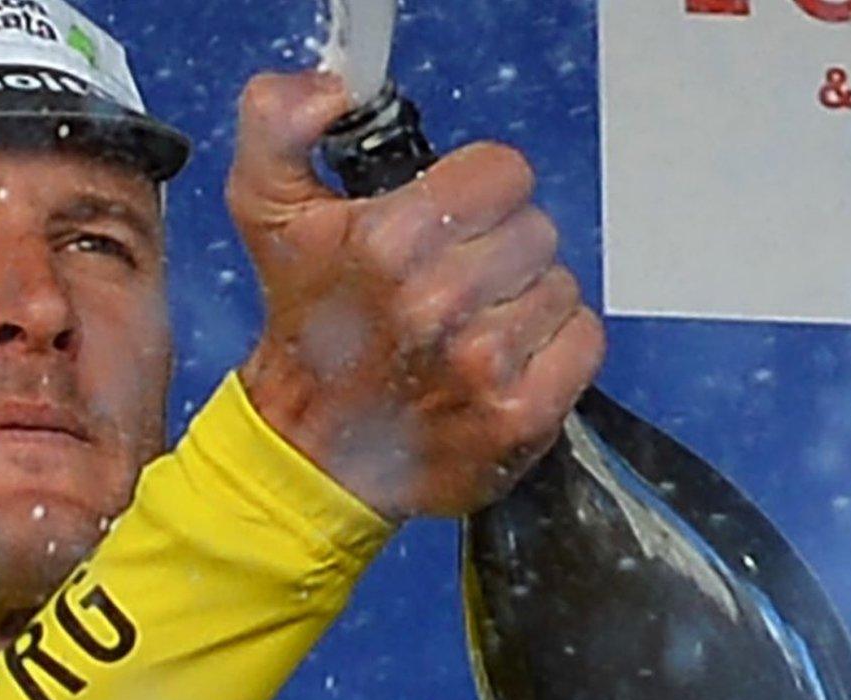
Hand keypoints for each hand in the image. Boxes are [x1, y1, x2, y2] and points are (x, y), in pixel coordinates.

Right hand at [225, 70, 603, 520]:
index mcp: (386, 243)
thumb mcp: (268, 215)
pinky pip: (582, 341)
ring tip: (468, 331)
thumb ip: (278, 126)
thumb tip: (330, 94)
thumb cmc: (307, 332)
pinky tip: (501, 366)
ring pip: (558, 285)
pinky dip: (552, 352)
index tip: (442, 226)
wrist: (310, 454)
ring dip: (521, 304)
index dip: (474, 194)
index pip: (504, 173)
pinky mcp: (520, 416)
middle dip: (496, 251)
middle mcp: (437, 304)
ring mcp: (484, 365)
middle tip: (447, 287)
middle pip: (535, 229)